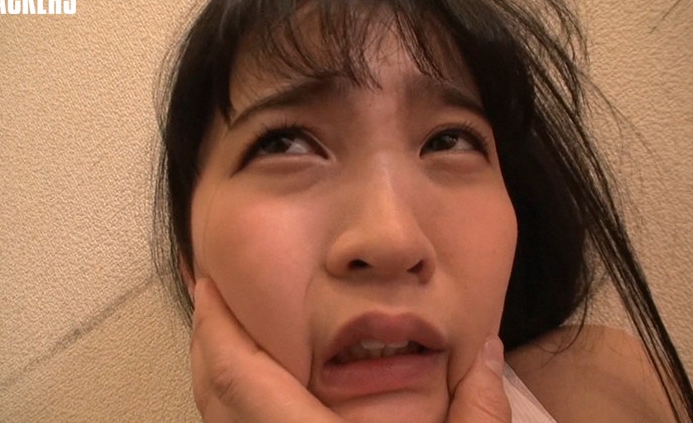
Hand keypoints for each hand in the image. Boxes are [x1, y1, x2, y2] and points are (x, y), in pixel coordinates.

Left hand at [191, 277, 509, 422]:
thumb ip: (479, 411)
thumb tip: (486, 348)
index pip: (239, 378)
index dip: (216, 327)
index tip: (208, 283)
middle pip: (213, 397)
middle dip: (205, 340)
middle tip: (212, 296)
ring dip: (214, 375)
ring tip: (229, 336)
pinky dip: (231, 410)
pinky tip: (254, 395)